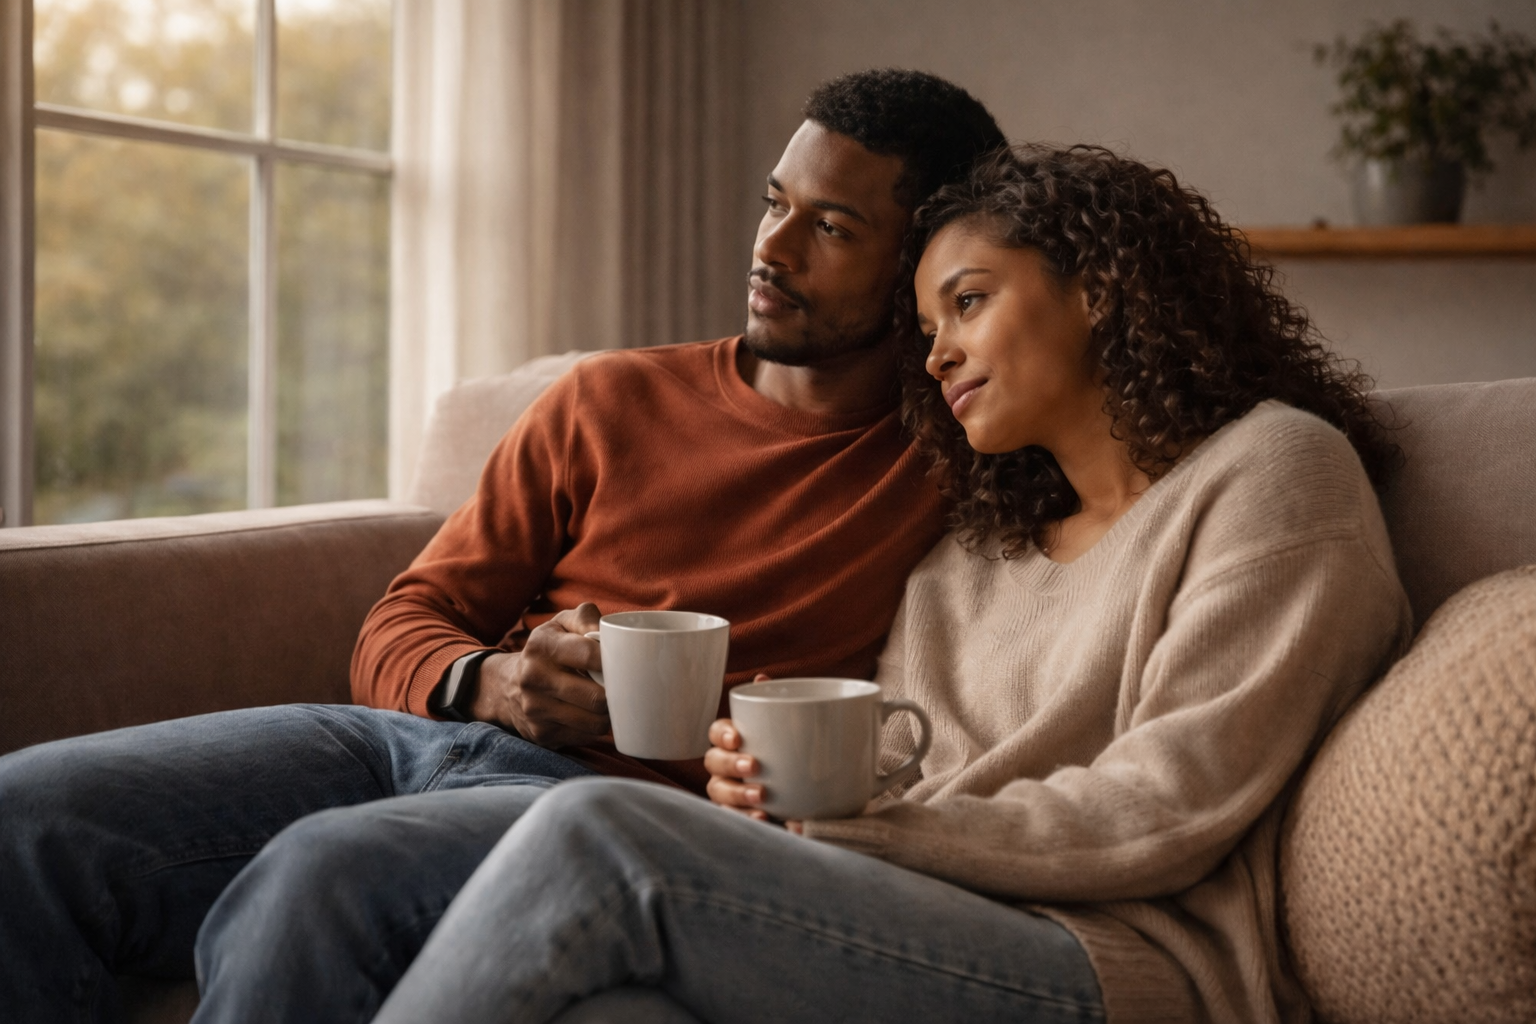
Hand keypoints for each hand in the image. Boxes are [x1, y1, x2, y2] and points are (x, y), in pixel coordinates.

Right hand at [470, 603, 607, 748]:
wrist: (508, 685)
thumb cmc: (548, 649)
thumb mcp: (562, 624)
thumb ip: (587, 618)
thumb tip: (610, 633)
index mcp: (541, 645)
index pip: (590, 655)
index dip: (615, 660)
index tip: (625, 663)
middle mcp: (534, 678)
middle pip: (597, 697)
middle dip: (616, 694)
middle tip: (621, 686)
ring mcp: (536, 709)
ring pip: (595, 722)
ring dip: (608, 714)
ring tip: (608, 700)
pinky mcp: (542, 734)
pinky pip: (585, 736)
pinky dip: (594, 727)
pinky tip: (590, 714)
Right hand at [705, 672, 787, 823]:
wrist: (821, 790)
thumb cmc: (795, 751)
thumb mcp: (793, 727)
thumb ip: (778, 702)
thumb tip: (762, 677)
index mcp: (735, 740)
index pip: (716, 732)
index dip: (722, 734)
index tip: (737, 738)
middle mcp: (726, 766)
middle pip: (713, 762)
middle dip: (730, 764)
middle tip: (754, 766)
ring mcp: (731, 793)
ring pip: (719, 793)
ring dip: (737, 795)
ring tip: (762, 799)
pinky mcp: (743, 815)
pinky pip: (736, 820)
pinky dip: (748, 819)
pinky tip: (765, 819)